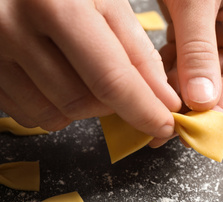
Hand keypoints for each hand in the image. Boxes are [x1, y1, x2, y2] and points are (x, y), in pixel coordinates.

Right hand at [0, 0, 180, 138]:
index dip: (143, 109)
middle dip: (112, 104)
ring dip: (83, 107)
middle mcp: (15, 30)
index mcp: (56, 6)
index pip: (110, 78)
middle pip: (83, 102)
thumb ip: (136, 49)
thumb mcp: (105, 0)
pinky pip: (30, 115)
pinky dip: (55, 108)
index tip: (164, 125)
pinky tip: (56, 80)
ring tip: (83, 74)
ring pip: (56, 115)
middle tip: (119, 84)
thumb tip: (164, 99)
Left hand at [158, 0, 222, 113]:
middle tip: (168, 122)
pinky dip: (168, 70)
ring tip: (155, 102)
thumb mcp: (196, 2)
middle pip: (221, 83)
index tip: (195, 130)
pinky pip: (184, 62)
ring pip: (199, 76)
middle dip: (193, 102)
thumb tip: (202, 101)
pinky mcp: (195, 33)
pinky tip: (152, 79)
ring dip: (176, 88)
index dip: (220, 109)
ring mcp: (219, 35)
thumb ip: (198, 50)